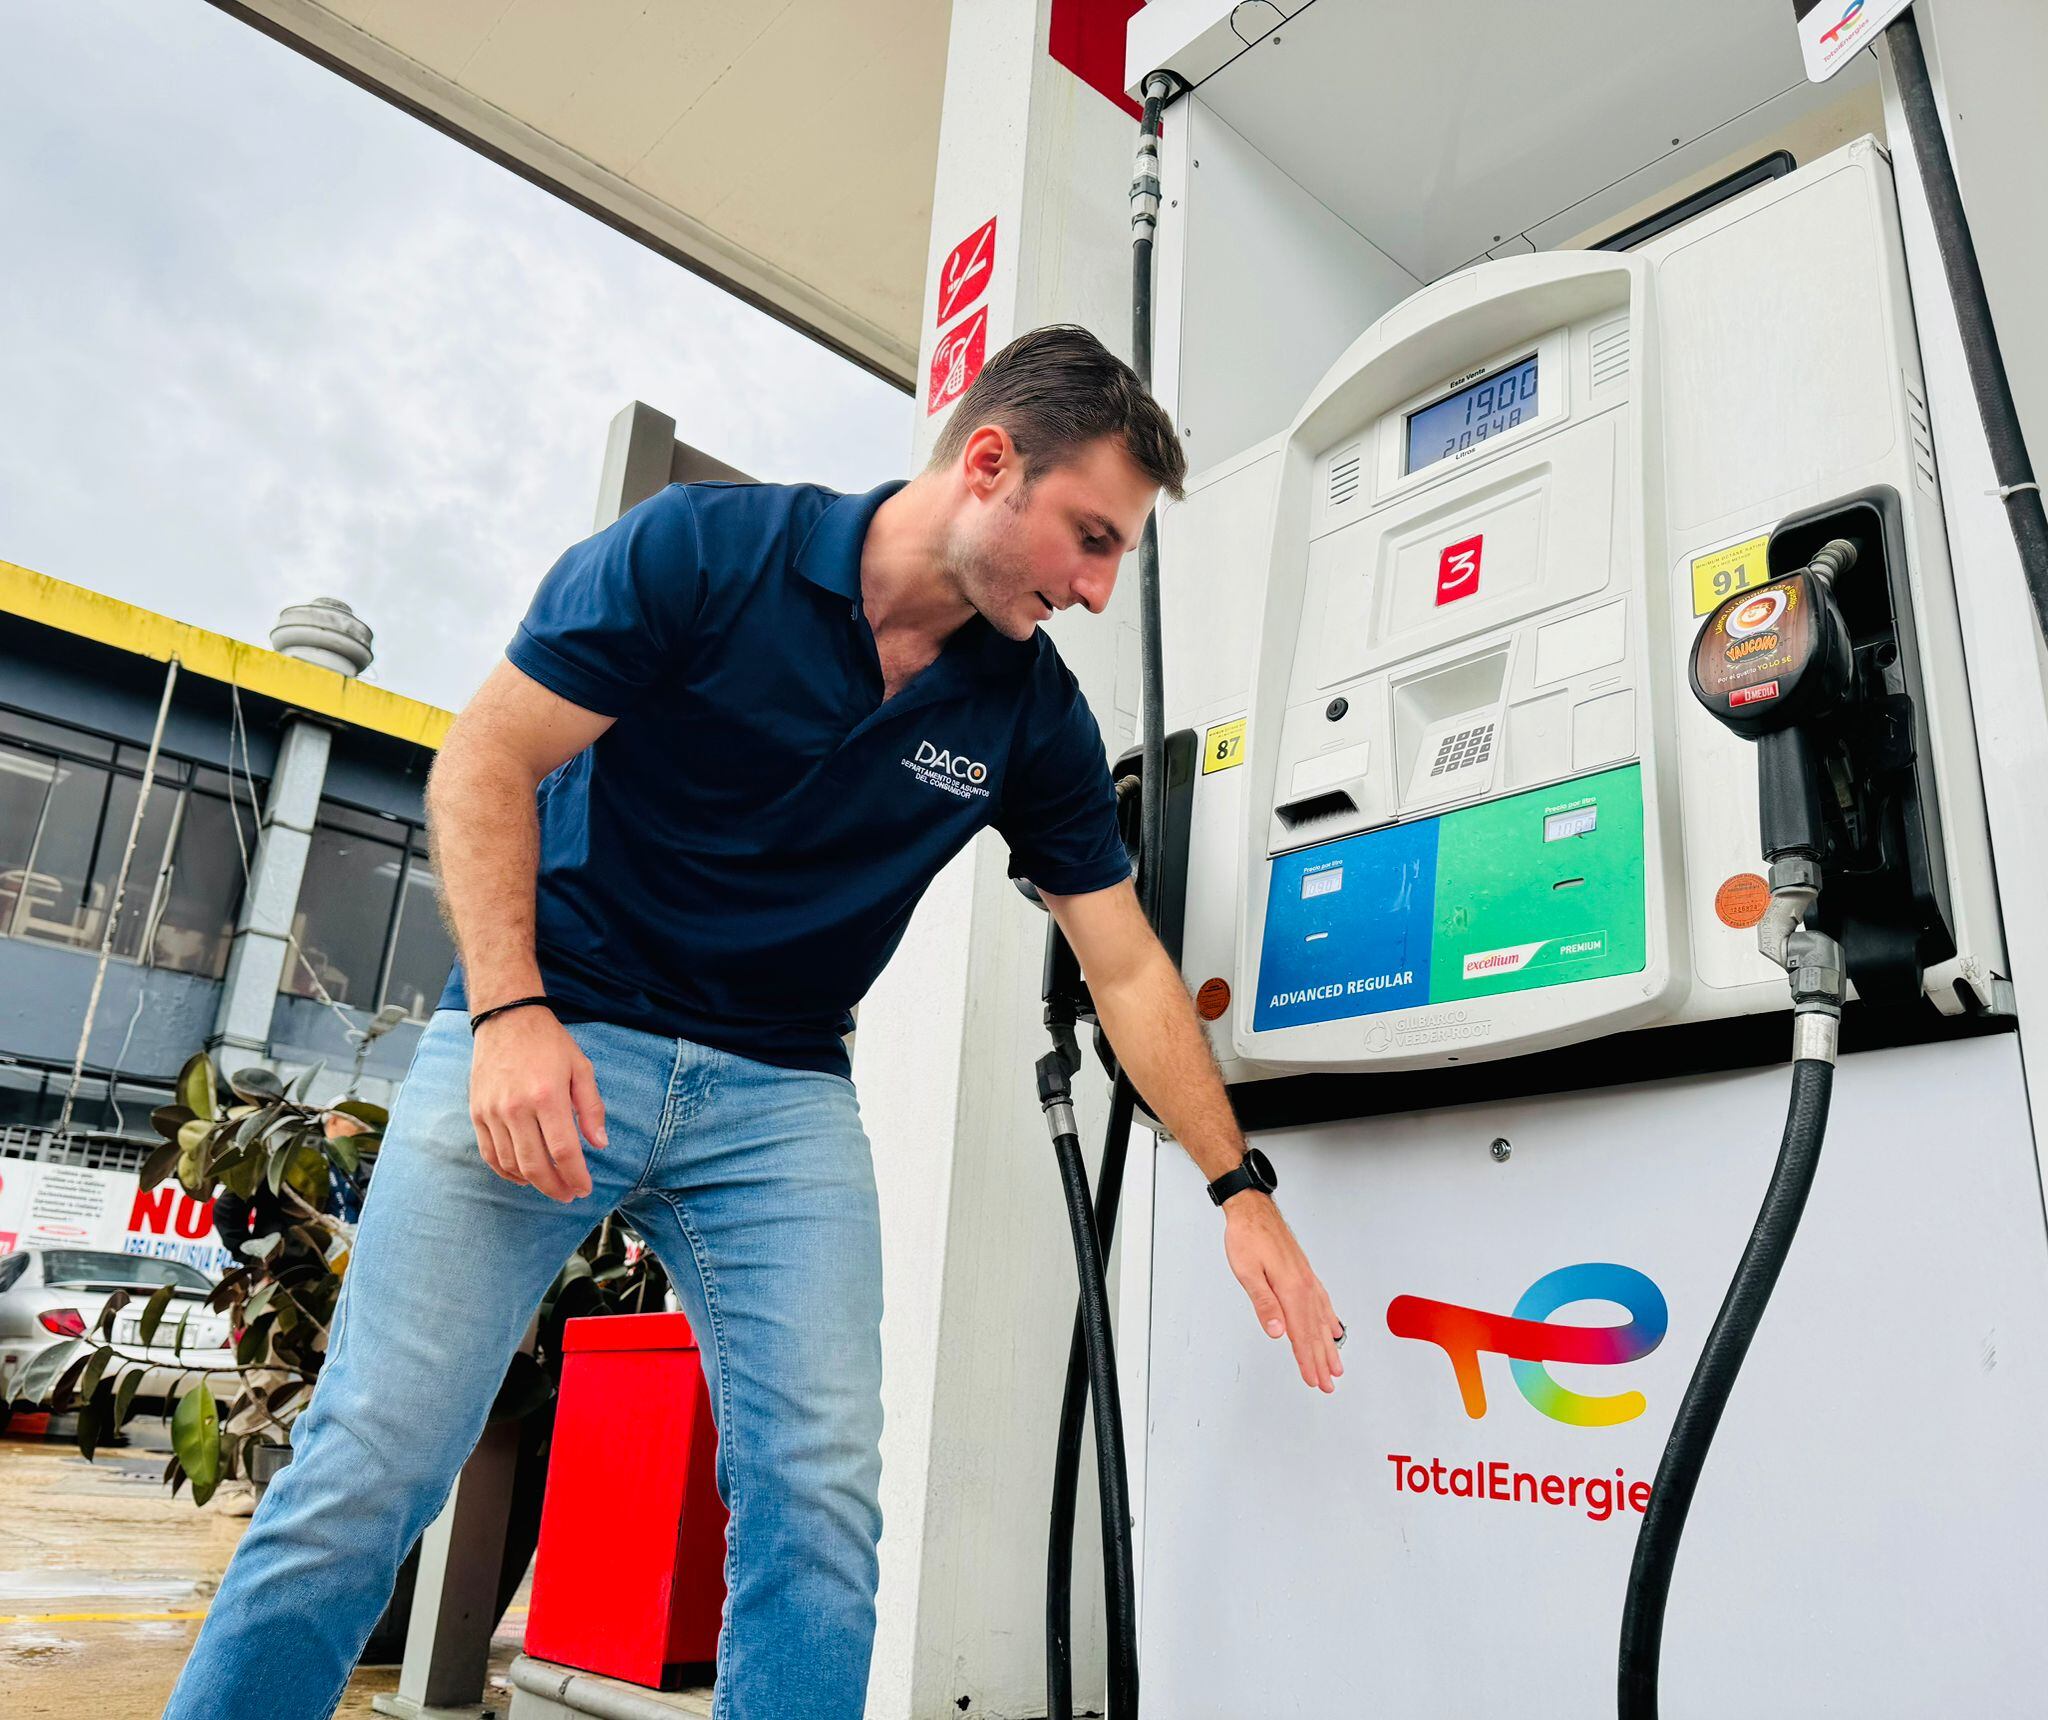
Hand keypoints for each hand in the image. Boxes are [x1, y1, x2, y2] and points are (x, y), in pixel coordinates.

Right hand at [468, 1008, 607, 1201]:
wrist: (506, 1019)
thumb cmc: (548, 1043)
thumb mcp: (581, 1068)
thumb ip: (592, 1108)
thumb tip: (599, 1144)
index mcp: (547, 1096)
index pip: (563, 1151)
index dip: (575, 1176)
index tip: (584, 1188)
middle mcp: (516, 1107)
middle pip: (535, 1165)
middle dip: (555, 1187)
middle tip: (569, 1195)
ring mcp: (493, 1112)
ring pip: (511, 1164)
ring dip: (532, 1182)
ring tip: (550, 1184)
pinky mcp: (477, 1113)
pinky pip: (490, 1154)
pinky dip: (506, 1172)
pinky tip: (523, 1176)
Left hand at [1223, 1193, 1343, 1392]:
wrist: (1253, 1210)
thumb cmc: (1247, 1237)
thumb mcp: (1247, 1272)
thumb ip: (1264, 1303)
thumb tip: (1276, 1332)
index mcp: (1290, 1289)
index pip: (1300, 1334)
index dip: (1307, 1360)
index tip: (1314, 1380)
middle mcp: (1303, 1286)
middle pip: (1315, 1331)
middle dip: (1321, 1360)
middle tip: (1328, 1384)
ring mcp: (1306, 1279)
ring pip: (1322, 1320)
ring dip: (1329, 1345)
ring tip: (1336, 1364)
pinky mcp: (1304, 1274)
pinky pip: (1322, 1302)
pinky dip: (1330, 1319)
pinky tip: (1333, 1328)